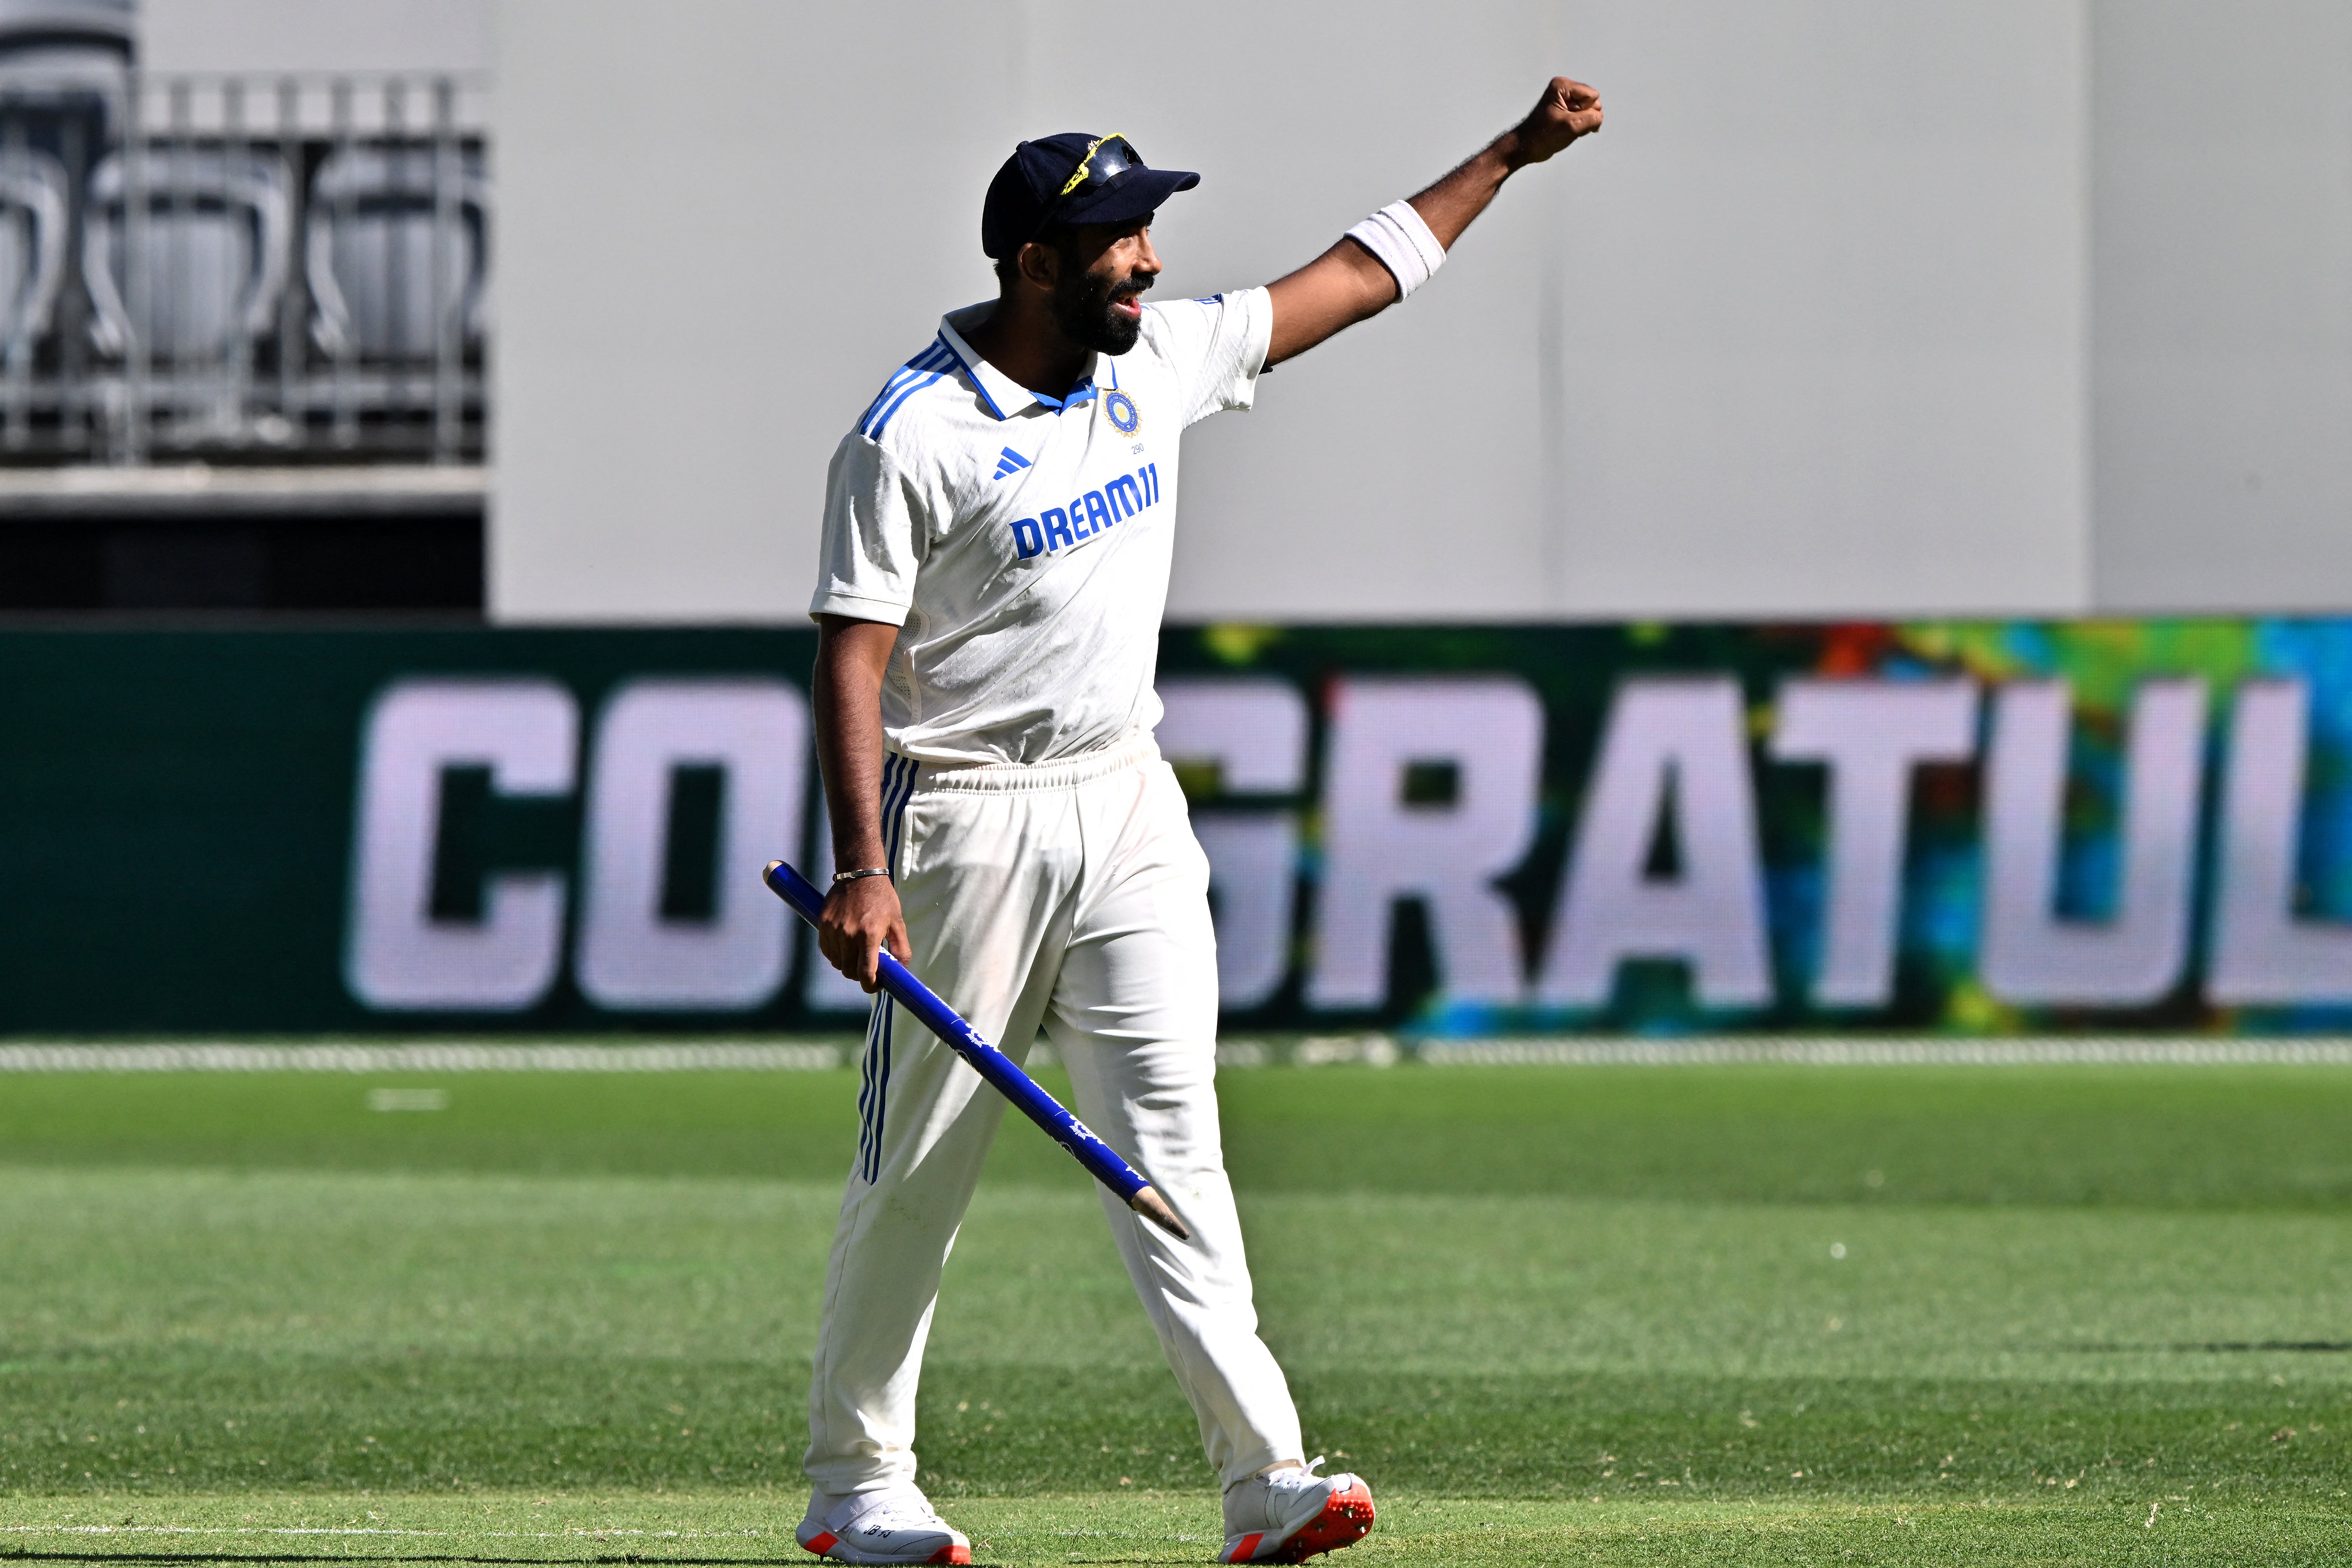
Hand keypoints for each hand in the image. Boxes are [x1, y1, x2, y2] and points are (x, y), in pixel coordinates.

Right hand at [819, 875, 910, 992]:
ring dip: (847, 965)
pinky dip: (835, 954)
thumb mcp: (898, 922)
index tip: (875, 985)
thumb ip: (902, 948)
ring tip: (857, 955)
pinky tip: (845, 947)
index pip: (865, 973)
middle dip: (859, 976)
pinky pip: (826, 950)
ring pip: (836, 963)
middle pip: (849, 971)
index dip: (870, 985)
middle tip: (868, 969)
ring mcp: (833, 929)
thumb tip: (901, 971)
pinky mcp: (823, 923)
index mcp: (869, 935)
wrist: (860, 874)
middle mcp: (848, 934)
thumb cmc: (882, 898)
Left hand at [1510, 76, 1603, 164]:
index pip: (1592, 96)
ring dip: (1583, 123)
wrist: (1526, 147)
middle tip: (1567, 127)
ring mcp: (1566, 99)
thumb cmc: (1543, 136)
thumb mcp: (1571, 127)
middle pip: (1592, 101)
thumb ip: (1592, 119)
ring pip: (1590, 110)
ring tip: (1566, 130)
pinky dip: (1580, 126)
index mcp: (1562, 86)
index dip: (1584, 111)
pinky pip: (1584, 116)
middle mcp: (1564, 89)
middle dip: (1585, 117)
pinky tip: (1569, 132)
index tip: (1567, 120)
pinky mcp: (1566, 110)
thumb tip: (1599, 117)